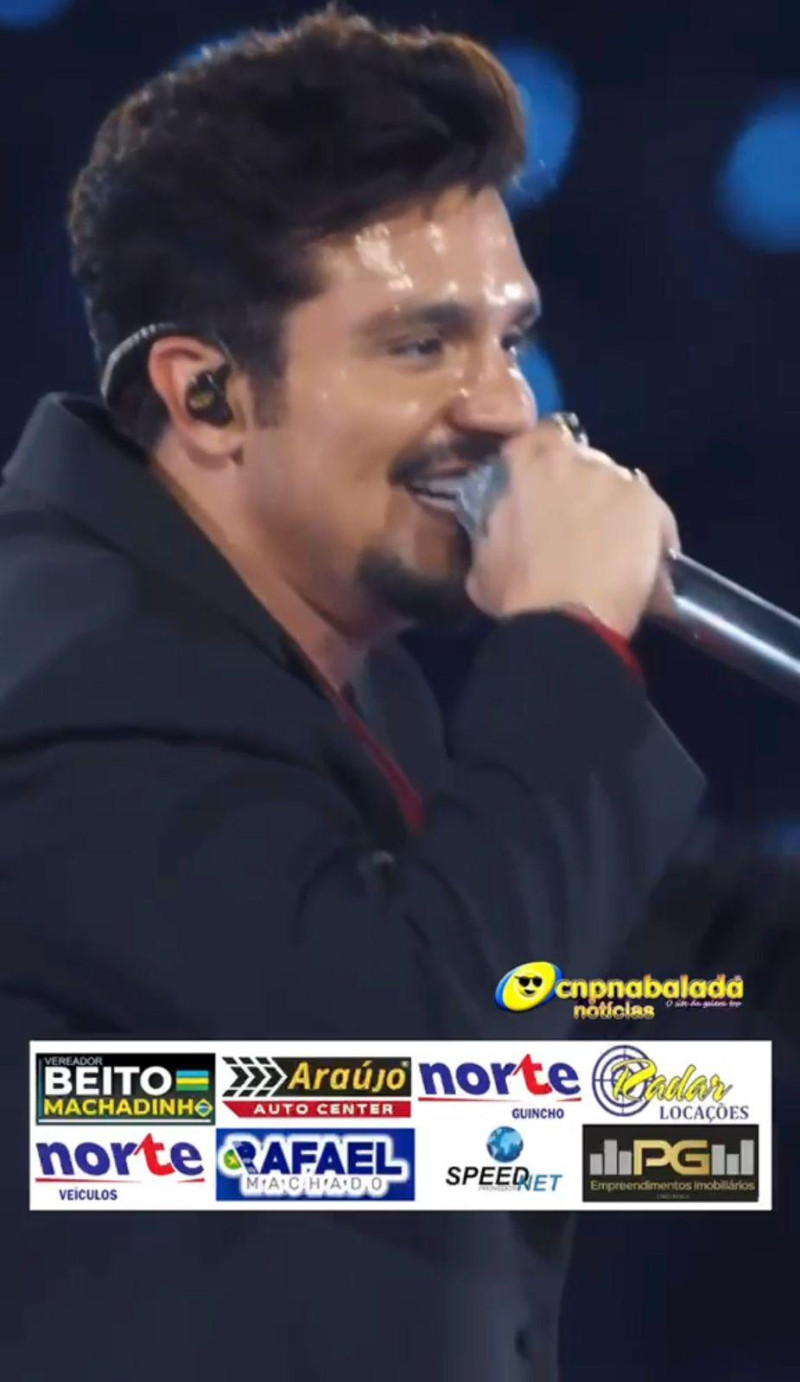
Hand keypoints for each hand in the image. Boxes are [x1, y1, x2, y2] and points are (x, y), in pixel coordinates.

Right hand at [464, 419, 679, 637]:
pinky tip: (642, 559)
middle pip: (582, 461)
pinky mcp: (651, 506)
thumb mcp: (485, 554)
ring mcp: (619, 480)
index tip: (540, 484)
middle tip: (573, 523)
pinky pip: (651, 513)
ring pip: (617, 485)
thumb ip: (497, 521)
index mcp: (531, 465)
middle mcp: (579, 460)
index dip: (539, 459)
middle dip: (578, 486)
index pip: (537, 438)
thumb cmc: (518, 593)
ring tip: (609, 546)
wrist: (567, 622)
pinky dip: (648, 532)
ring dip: (611, 507)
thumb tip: (503, 519)